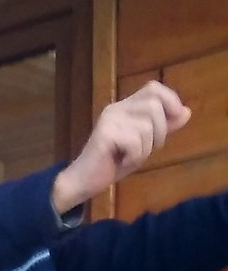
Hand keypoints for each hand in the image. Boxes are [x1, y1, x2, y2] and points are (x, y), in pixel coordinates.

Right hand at [52, 81, 190, 211]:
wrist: (83, 182)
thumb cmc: (112, 163)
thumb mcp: (144, 144)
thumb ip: (163, 127)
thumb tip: (186, 112)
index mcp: (124, 107)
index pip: (153, 88)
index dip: (170, 100)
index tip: (175, 120)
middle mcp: (116, 108)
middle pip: (154, 106)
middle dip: (160, 131)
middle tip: (147, 148)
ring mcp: (109, 120)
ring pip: (147, 126)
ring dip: (146, 148)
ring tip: (131, 157)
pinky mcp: (105, 134)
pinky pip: (136, 142)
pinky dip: (135, 157)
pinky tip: (122, 162)